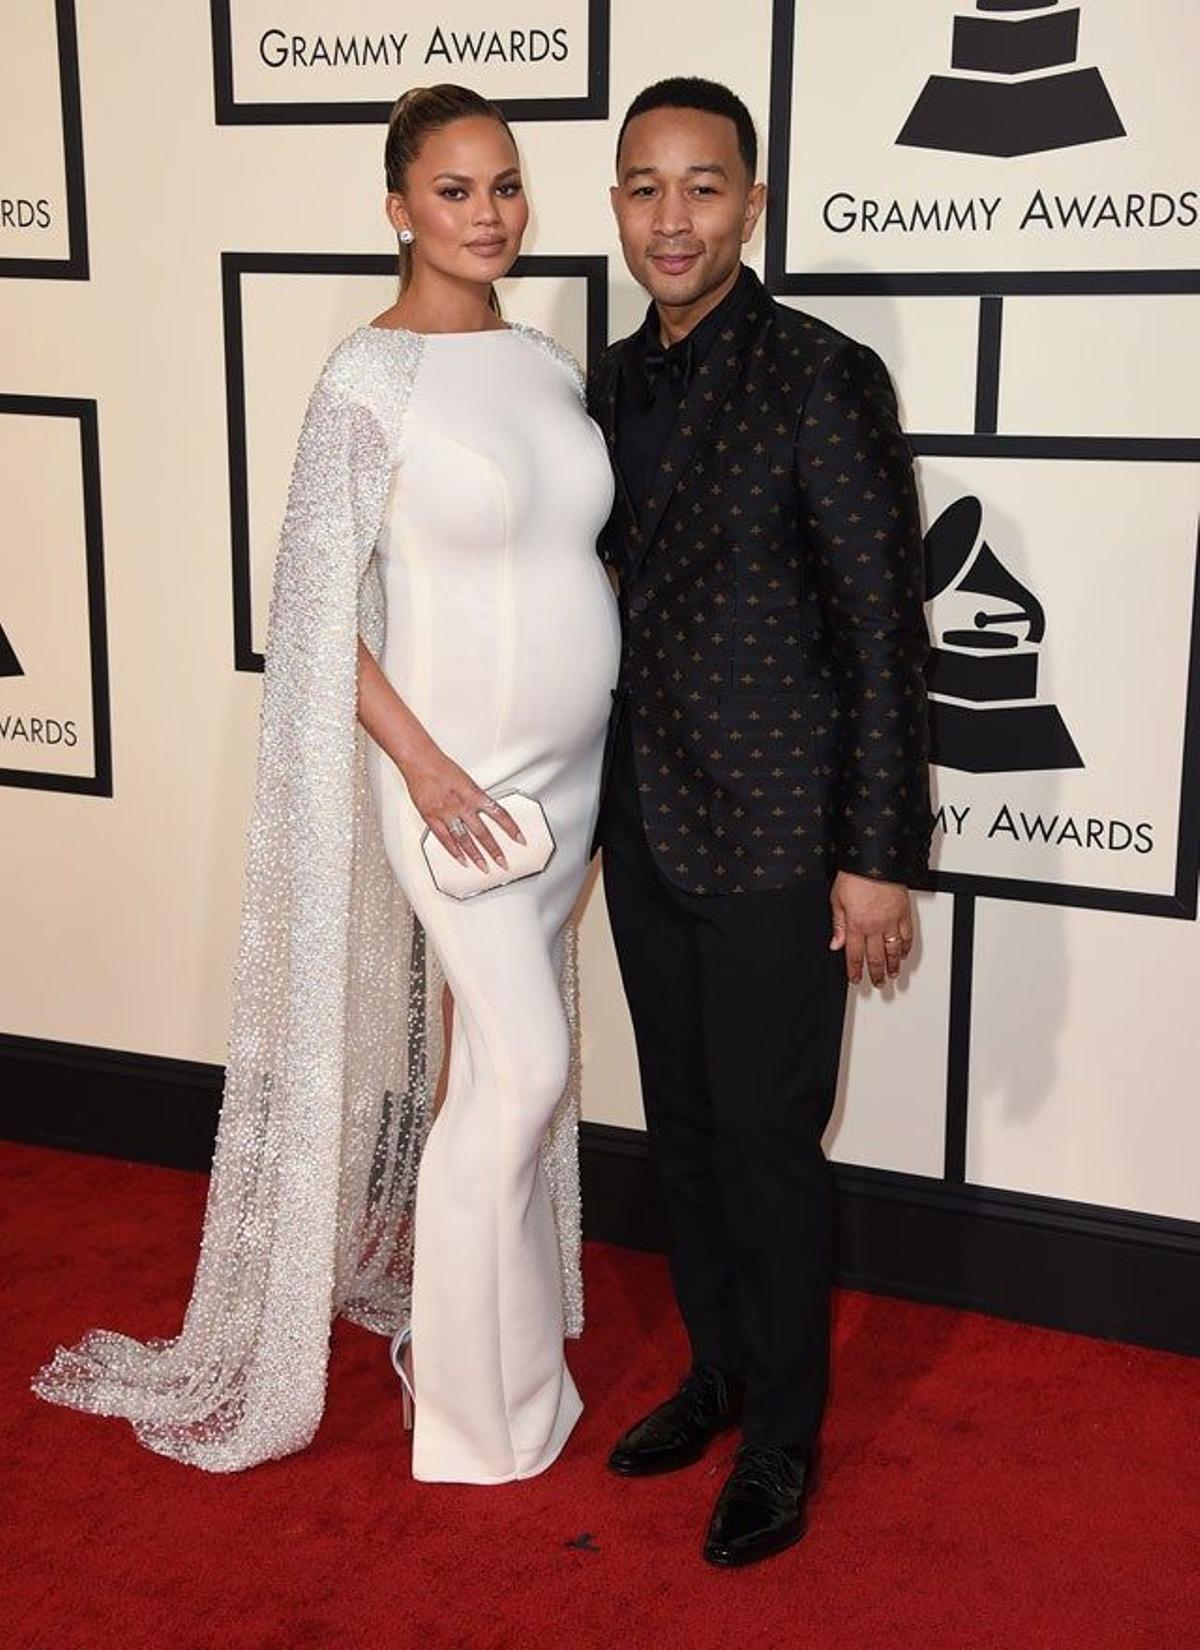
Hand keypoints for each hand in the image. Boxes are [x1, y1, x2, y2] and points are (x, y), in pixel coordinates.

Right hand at [400, 748, 523, 870]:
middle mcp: (461, 805)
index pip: (499, 813)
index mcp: (473, 794)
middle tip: (503, 863)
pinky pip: (444, 838)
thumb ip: (476, 797)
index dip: (511, 828)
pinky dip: (454, 851)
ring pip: (464, 839)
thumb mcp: (466, 779)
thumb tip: (488, 809)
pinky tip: (461, 860)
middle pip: (482, 832)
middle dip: (494, 850)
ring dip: (476, 855)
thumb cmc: (441, 766)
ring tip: (484, 867)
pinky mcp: (431, 817)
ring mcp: (446, 813)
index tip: (520, 839)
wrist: (419, 760)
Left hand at [829, 871, 913, 987]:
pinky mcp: (904, 914)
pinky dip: (906, 947)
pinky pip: (907, 936)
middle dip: (876, 974)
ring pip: (893, 951)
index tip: (856, 979)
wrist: (874, 861)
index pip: (855, 955)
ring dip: (892, 965)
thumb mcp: (837, 900)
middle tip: (877, 983)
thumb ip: (838, 925)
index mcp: (856, 925)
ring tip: (892, 974)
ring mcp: (891, 922)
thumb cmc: (854, 877)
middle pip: (876, 958)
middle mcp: (875, 927)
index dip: (855, 970)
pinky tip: (903, 954)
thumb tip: (835, 944)